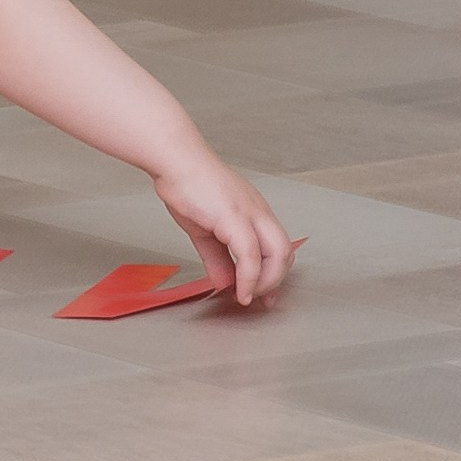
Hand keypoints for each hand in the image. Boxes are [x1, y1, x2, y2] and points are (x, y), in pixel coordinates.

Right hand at [155, 148, 295, 306]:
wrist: (174, 161)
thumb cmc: (188, 185)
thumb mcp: (204, 230)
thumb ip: (216, 258)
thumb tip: (223, 281)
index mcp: (255, 213)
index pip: (278, 247)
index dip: (274, 274)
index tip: (264, 295)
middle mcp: (259, 213)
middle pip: (285, 253)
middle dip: (275, 281)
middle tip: (259, 299)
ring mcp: (250, 213)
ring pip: (277, 254)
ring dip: (266, 282)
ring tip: (248, 296)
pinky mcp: (234, 217)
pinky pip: (250, 254)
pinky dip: (248, 277)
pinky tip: (239, 289)